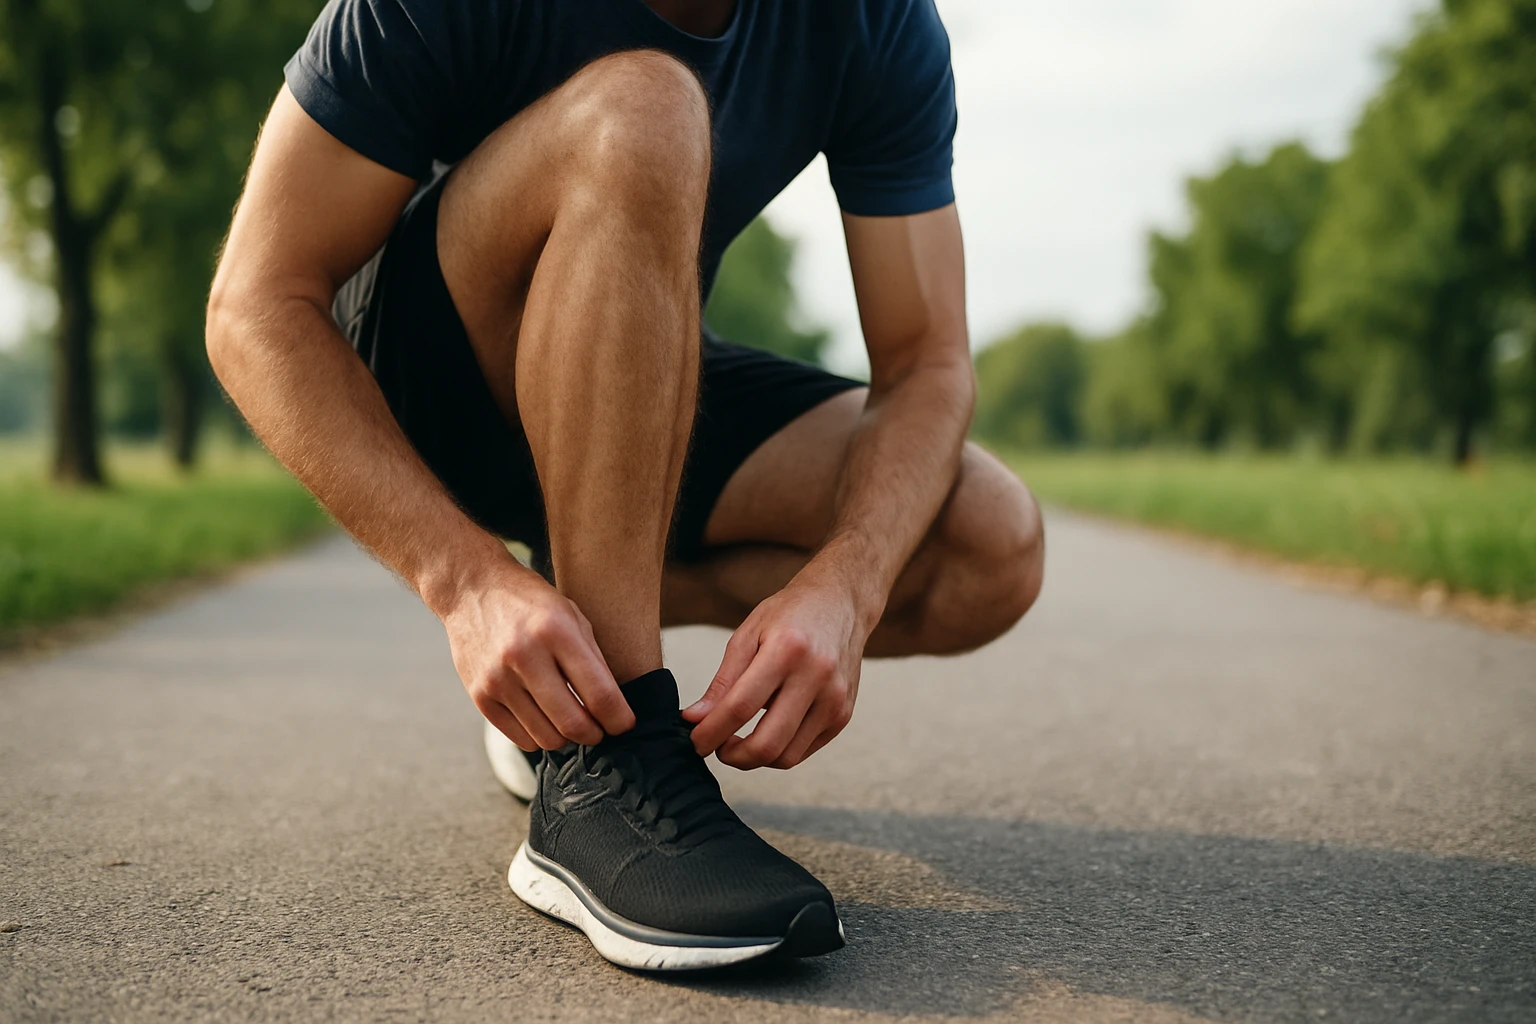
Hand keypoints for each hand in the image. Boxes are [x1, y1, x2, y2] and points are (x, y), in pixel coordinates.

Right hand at [440, 555, 633, 749]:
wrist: (472, 589)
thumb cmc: (530, 602)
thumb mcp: (572, 616)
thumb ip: (593, 660)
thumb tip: (613, 706)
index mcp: (556, 632)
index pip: (599, 694)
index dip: (618, 719)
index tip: (624, 724)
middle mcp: (525, 656)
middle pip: (573, 723)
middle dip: (595, 735)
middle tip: (600, 730)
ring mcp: (498, 679)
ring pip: (547, 738)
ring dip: (568, 739)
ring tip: (572, 723)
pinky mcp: (479, 696)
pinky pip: (520, 739)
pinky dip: (539, 738)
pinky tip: (545, 721)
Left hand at [682, 570, 868, 769]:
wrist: (840, 603)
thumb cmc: (788, 616)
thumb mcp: (748, 634)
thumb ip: (722, 681)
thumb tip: (695, 719)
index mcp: (787, 649)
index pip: (741, 706)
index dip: (711, 732)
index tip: (695, 741)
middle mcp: (817, 676)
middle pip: (768, 743)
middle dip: (732, 756)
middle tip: (716, 747)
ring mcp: (835, 699)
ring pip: (786, 757)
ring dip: (754, 759)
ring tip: (738, 741)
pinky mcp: (844, 715)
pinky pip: (803, 752)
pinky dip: (778, 752)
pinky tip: (766, 731)